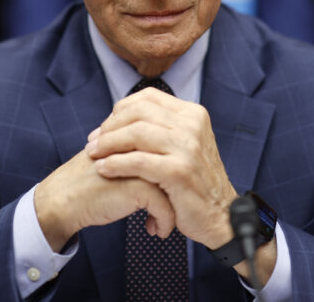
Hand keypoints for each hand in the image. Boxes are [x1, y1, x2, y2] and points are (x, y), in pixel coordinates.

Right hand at [34, 148, 176, 251]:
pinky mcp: (138, 186)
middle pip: (175, 167)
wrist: (62, 200)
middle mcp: (141, 147)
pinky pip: (166, 206)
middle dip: (178, 192)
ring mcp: (141, 165)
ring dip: (173, 209)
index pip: (170, 152)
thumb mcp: (113, 160)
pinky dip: (164, 221)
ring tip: (164, 222)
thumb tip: (163, 165)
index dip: (172, 177)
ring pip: (175, 186)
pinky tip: (155, 230)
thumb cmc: (86, 183)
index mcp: (134, 136)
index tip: (171, 195)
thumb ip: (135, 156)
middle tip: (175, 209)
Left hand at [87, 89, 237, 247]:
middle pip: (138, 113)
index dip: (120, 110)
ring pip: (135, 133)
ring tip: (93, 155)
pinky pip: (138, 161)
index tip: (104, 128)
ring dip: (108, 144)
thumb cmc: (195, 183)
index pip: (147, 98)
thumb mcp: (185, 145)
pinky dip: (115, 164)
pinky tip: (103, 169)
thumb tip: (121, 117)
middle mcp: (192, 125)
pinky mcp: (179, 171)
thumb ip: (162, 128)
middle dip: (110, 126)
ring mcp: (188, 147)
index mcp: (192, 114)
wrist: (220, 215)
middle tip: (93, 143)